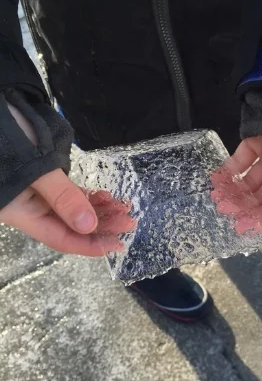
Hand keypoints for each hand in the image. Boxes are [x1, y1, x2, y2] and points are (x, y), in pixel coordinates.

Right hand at [0, 103, 134, 255]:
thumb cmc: (6, 135)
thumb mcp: (35, 167)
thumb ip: (62, 197)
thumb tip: (89, 226)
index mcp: (20, 213)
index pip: (60, 238)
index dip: (89, 245)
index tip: (117, 244)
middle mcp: (29, 208)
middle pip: (70, 226)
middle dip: (101, 225)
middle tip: (130, 221)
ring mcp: (37, 194)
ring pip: (73, 210)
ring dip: (99, 210)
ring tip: (124, 207)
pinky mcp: (45, 179)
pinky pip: (70, 195)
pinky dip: (89, 196)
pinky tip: (107, 196)